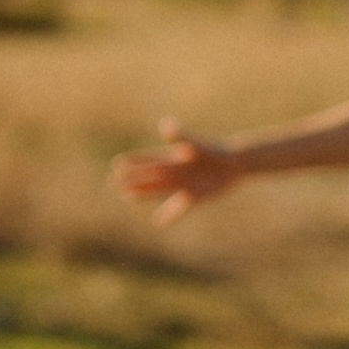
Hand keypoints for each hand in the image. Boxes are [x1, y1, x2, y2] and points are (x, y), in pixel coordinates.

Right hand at [111, 122, 240, 223]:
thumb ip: (182, 136)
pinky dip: (170, 215)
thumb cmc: (215, 150)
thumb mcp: (197, 143)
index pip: (150, 159)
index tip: (117, 164)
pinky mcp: (195, 195)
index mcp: (174, 157)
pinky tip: (159, 222)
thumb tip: (165, 125)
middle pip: (150, 176)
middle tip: (113, 182)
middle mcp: (176, 171)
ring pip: (159, 190)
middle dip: (133, 179)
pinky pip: (179, 207)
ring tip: (126, 195)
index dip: (134, 161)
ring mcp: (184, 184)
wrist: (235, 163)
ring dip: (143, 193)